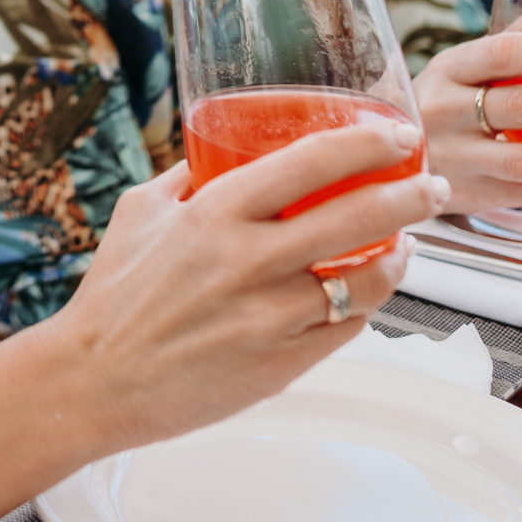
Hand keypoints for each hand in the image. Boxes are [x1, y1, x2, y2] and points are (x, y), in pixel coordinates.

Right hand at [59, 121, 448, 449]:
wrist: (91, 383)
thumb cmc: (112, 297)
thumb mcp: (141, 212)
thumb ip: (189, 177)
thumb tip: (224, 146)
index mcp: (214, 214)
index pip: (312, 162)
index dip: (370, 144)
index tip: (399, 138)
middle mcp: (247, 262)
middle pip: (360, 217)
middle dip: (411, 198)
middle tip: (430, 189)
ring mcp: (268, 318)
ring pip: (366, 282)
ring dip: (400, 259)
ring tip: (406, 246)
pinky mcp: (279, 367)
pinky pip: (345, 330)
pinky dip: (363, 308)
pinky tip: (363, 295)